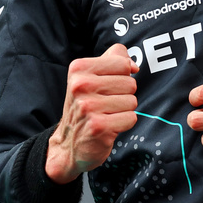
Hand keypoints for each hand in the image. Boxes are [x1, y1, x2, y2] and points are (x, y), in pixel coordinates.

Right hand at [45, 44, 138, 183]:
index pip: (123, 64)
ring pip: (132, 101)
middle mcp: (80, 86)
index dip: (122, 76)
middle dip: (124, 95)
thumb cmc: (86, 105)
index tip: (107, 86)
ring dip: (124, 110)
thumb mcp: (92, 76)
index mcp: (79, 68)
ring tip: (106, 115)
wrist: (68, 143)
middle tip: (106, 104)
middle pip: (130, 84)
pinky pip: (131, 118)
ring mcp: (88, 107)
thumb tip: (133, 66)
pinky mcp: (98, 126)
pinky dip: (124, 124)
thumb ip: (114, 59)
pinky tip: (108, 126)